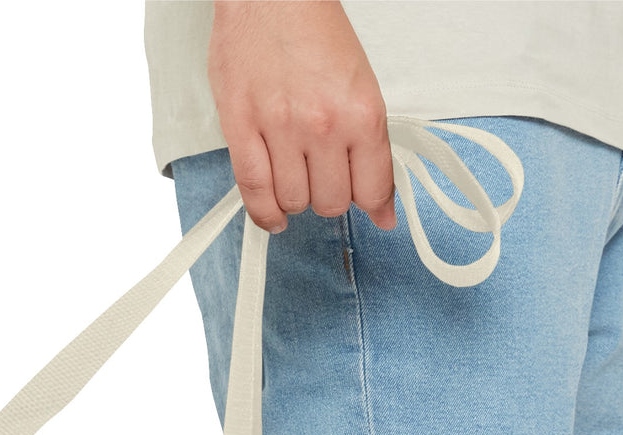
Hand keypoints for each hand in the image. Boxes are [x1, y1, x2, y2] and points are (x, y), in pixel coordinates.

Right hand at [207, 0, 394, 234]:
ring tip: (295, 178)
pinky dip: (266, 213)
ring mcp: (280, 129)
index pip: (373, 189)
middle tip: (323, 177)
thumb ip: (370, 149)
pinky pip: (254, 192)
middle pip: (332, 202)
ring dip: (297, 199)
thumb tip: (380, 208)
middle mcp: (323, 125)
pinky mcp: (241, 129)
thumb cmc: (312, 31)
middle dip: (330, 196)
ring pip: (295, 202)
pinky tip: (274, 214)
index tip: (371, 209)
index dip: (373, 205)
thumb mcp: (360, 86)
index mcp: (362, 112)